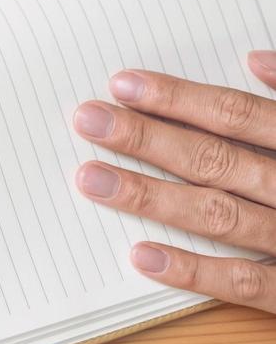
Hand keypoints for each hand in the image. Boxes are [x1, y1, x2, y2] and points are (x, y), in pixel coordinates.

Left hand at [72, 54, 275, 310]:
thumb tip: (256, 61)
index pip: (239, 116)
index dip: (180, 99)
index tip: (123, 83)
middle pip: (217, 160)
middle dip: (147, 139)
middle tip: (86, 119)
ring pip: (220, 215)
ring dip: (152, 197)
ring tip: (91, 178)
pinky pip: (247, 282)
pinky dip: (193, 271)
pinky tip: (141, 255)